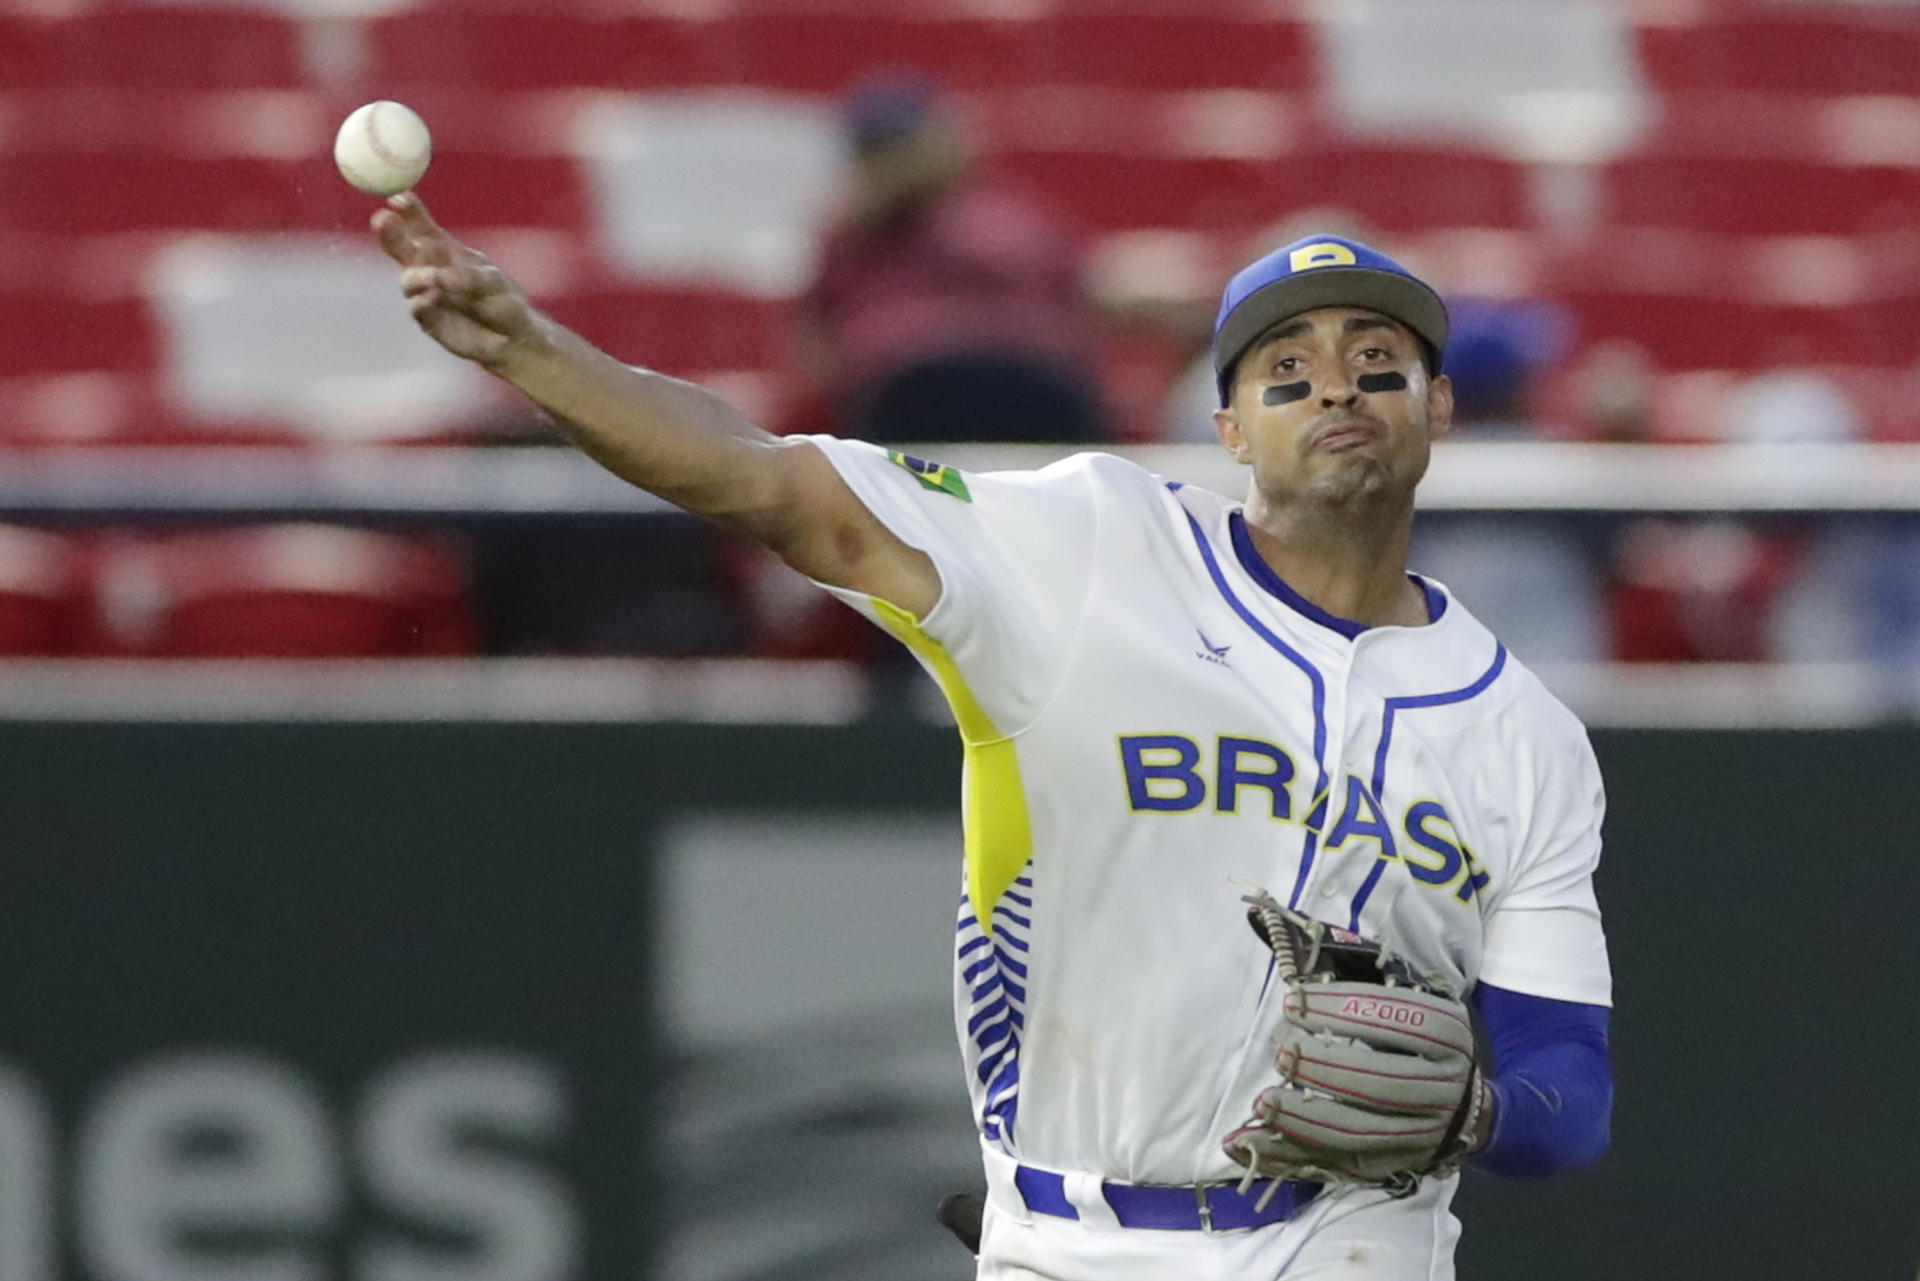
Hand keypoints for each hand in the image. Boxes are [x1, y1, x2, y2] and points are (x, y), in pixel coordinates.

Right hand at [372, 193, 537, 368]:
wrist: (511, 338)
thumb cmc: (502, 301)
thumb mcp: (492, 283)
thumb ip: (466, 277)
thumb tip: (437, 275)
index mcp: (444, 250)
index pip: (421, 225)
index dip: (408, 210)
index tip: (398, 198)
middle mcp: (429, 269)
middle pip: (400, 247)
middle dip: (389, 232)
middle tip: (383, 219)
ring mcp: (425, 294)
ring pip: (407, 280)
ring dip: (415, 276)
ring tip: (433, 277)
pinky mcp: (428, 320)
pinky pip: (417, 308)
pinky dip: (423, 302)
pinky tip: (434, 298)